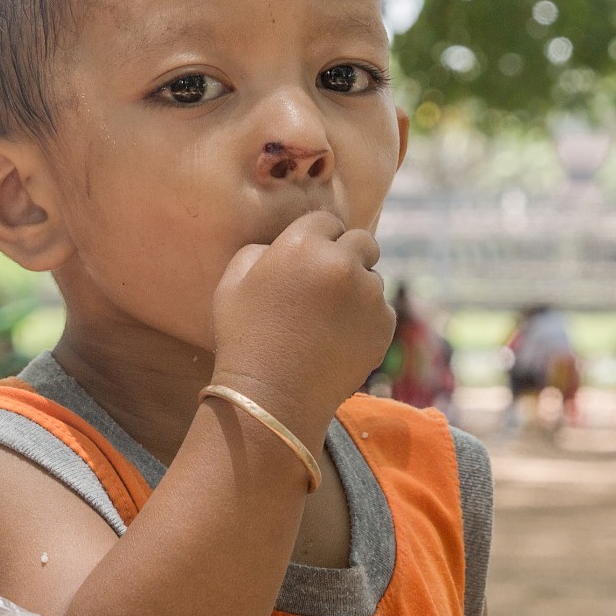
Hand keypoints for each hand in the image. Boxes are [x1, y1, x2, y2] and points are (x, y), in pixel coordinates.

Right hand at [210, 212, 390, 446]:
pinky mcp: (384, 325)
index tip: (309, 257)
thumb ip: (259, 251)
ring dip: (356, 290)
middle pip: (362, 242)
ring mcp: (368, 294)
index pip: (325, 220)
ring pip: (372, 279)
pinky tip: (337, 339)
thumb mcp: (232, 283)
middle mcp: (342, 263)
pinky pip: (381, 310)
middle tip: (327, 282)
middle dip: (348, 255)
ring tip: (326, 320)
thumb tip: (281, 246)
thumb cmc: (244, 337)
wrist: (272, 394)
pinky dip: (365, 320)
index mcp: (303, 245)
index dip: (317, 237)